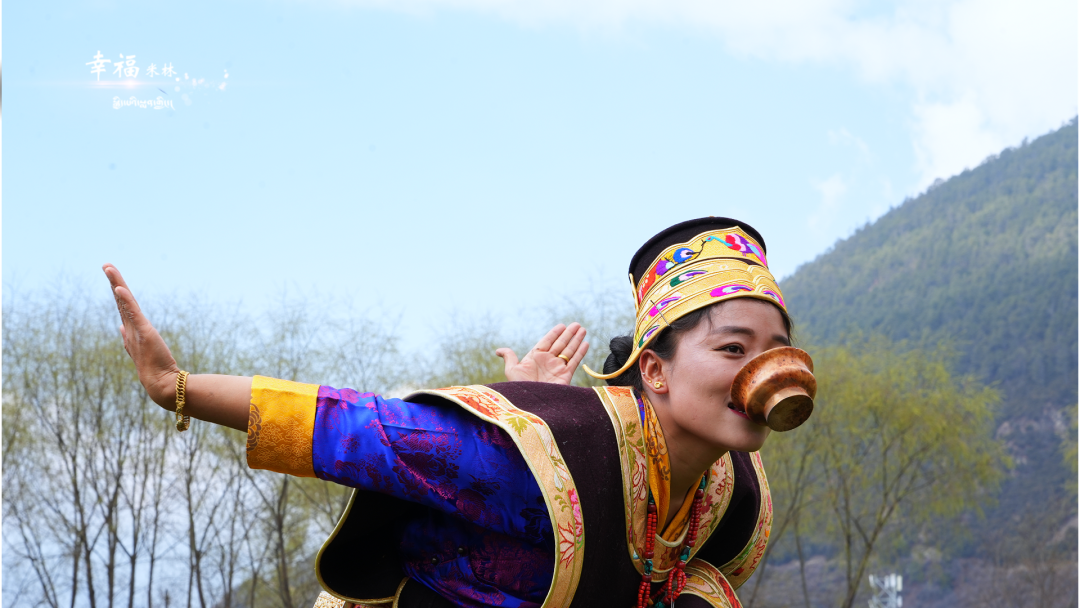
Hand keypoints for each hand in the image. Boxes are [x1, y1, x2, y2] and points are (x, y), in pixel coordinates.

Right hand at [103, 264, 179, 409]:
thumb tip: (121, 327)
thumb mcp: (141, 349)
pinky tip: (118, 288)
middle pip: (120, 300)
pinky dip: (125, 300)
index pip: (123, 306)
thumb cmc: (154, 369)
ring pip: (124, 303)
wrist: (160, 384)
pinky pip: (133, 313)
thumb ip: (130, 338)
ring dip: (117, 284)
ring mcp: (135, 330)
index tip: (112, 277)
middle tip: (106, 265)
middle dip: (114, 281)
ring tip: (109, 268)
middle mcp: (130, 329)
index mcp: (131, 331)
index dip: (117, 291)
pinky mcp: (144, 332)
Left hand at [497, 323, 588, 384]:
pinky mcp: (565, 376)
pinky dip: (580, 352)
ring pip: (569, 351)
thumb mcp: (512, 370)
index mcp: (536, 357)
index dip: (555, 333)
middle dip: (569, 334)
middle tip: (577, 324)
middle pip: (560, 344)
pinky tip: (585, 343)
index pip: (547, 341)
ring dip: (576, 340)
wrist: (530, 403)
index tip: (562, 325)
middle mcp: (548, 361)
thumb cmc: (519, 387)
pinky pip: (574, 362)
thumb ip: (509, 357)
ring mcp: (557, 368)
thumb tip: (498, 350)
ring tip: (583, 329)